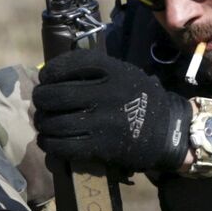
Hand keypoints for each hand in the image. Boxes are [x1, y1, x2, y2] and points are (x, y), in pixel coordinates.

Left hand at [31, 49, 189, 172]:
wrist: (170, 131)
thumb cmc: (140, 99)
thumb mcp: (124, 74)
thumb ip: (94, 72)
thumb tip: (52, 76)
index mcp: (113, 71)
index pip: (69, 64)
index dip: (50, 72)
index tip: (46, 79)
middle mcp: (107, 93)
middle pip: (54, 95)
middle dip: (41, 100)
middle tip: (42, 104)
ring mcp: (104, 121)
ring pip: (55, 122)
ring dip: (43, 124)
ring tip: (43, 123)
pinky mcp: (102, 146)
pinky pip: (63, 145)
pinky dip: (49, 144)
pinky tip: (48, 141)